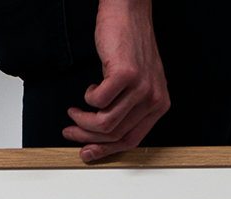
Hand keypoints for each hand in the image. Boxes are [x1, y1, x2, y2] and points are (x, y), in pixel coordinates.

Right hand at [62, 0, 169, 162]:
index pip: (131, 141)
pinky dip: (88, 98)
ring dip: (84, 121)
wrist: (129, 11)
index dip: (106, 151)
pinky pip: (99, 101)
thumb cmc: (130, 45)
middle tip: (72, 132)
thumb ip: (128, 110)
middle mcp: (154, 99)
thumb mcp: (138, 84)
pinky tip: (89, 90)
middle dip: (88, 138)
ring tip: (74, 113)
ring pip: (106, 122)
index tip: (87, 152)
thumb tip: (102, 136)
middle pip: (116, 134)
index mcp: (159, 106)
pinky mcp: (126, 74)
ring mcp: (141, 87)